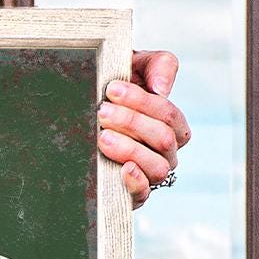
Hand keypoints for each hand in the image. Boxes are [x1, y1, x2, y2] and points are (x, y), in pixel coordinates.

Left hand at [99, 49, 188, 205]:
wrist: (87, 110)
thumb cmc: (117, 88)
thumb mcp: (138, 67)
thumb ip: (159, 65)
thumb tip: (162, 89)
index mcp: (171, 124)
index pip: (168, 115)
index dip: (142, 102)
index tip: (111, 90)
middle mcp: (166, 151)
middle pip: (162, 139)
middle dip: (131, 123)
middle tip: (102, 112)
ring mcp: (151, 173)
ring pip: (157, 166)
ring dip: (130, 149)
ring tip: (103, 136)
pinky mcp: (134, 193)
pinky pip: (144, 193)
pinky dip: (137, 182)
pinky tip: (123, 168)